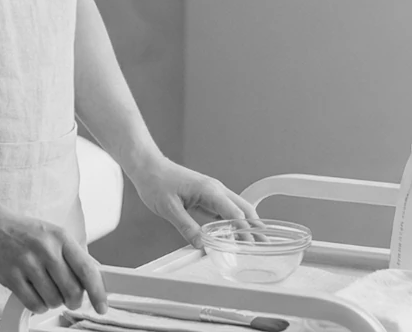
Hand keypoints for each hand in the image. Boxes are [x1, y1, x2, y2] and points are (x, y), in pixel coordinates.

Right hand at [0, 205, 108, 315]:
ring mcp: (26, 262)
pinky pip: (34, 304)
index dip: (98, 293)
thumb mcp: (50, 233)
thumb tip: (95, 277)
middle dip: (72, 300)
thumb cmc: (20, 230)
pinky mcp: (10, 276)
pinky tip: (33, 293)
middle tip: (67, 297)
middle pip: (72, 291)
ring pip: (53, 300)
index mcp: (59, 236)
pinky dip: (37, 305)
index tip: (101, 306)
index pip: (87, 270)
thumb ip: (72, 254)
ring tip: (44, 288)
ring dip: (52, 301)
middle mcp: (45, 248)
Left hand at [130, 156, 259, 248]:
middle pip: (243, 209)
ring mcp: (211, 191)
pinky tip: (233, 233)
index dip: (245, 231)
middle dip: (254, 227)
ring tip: (253, 242)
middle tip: (264, 245)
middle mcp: (215, 189)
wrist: (147, 166)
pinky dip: (232, 221)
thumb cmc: (156, 181)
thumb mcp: (169, 208)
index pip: (235, 213)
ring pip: (236, 209)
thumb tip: (202, 245)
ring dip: (245, 224)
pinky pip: (224, 209)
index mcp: (209, 190)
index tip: (252, 246)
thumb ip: (186, 227)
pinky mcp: (205, 195)